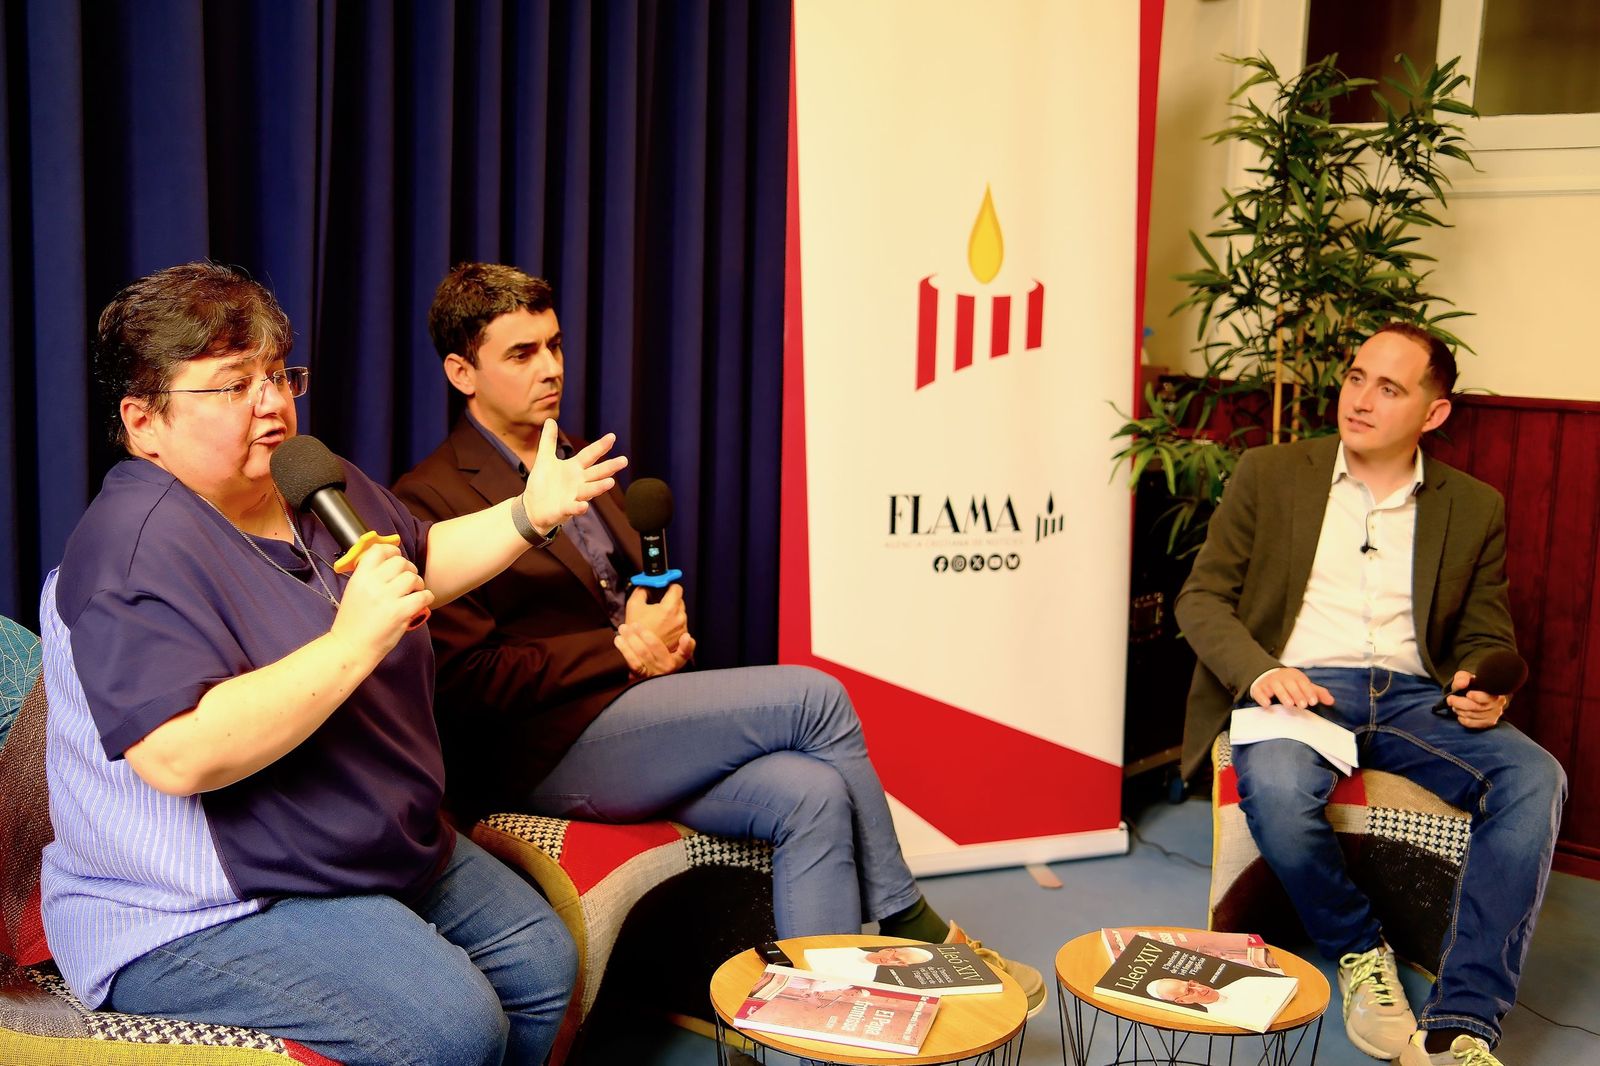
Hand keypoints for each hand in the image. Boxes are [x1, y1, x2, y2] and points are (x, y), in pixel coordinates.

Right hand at [330, 543, 433, 659]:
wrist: (351, 648)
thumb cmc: (353, 621)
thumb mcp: (354, 591)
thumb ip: (369, 575)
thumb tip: (389, 560)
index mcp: (360, 577)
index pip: (379, 550)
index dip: (391, 551)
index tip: (395, 558)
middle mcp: (373, 584)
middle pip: (400, 562)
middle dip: (408, 569)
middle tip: (407, 581)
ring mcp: (387, 598)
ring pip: (413, 577)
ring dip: (418, 584)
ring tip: (413, 593)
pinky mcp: (400, 612)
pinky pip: (423, 595)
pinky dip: (426, 597)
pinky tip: (420, 602)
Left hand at [521, 420, 628, 532]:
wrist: (533, 507)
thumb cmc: (542, 484)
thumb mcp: (544, 459)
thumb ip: (549, 441)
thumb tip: (550, 419)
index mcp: (574, 468)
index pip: (590, 455)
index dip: (600, 446)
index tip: (612, 437)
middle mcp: (578, 481)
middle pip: (596, 473)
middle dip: (610, 467)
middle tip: (624, 460)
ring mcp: (574, 496)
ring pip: (590, 489)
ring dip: (599, 486)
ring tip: (610, 482)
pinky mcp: (565, 509)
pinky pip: (574, 508)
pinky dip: (579, 507)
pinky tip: (585, 505)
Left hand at [614, 623, 693, 678]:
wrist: (649, 682)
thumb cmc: (663, 660)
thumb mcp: (678, 655)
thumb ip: (684, 645)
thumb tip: (686, 637)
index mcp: (676, 661)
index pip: (682, 653)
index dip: (685, 645)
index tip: (684, 635)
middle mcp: (665, 667)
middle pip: (656, 647)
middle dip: (645, 634)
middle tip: (635, 624)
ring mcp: (652, 671)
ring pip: (643, 653)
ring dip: (632, 639)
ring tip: (624, 628)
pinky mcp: (639, 674)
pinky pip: (632, 662)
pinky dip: (625, 649)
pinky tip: (619, 640)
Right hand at [623, 585, 687, 647]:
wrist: (638, 653)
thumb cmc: (636, 630)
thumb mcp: (634, 605)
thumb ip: (642, 589)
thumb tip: (648, 585)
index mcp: (669, 608)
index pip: (677, 588)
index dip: (669, 586)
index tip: (664, 588)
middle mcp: (679, 618)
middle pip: (679, 601)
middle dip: (669, 600)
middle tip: (657, 605)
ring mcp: (682, 629)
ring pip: (680, 613)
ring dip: (671, 613)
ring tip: (658, 619)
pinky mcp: (681, 638)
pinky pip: (680, 625)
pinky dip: (673, 624)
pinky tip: (662, 628)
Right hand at [1250, 667, 1334, 709]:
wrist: (1267, 676)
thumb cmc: (1289, 684)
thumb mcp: (1303, 685)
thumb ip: (1317, 693)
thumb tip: (1331, 701)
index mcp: (1294, 676)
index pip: (1302, 682)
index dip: (1308, 692)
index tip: (1313, 702)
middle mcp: (1281, 677)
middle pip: (1289, 684)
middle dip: (1296, 694)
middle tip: (1302, 705)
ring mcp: (1269, 682)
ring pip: (1275, 687)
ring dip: (1282, 695)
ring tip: (1289, 704)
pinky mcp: (1258, 688)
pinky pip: (1259, 692)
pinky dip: (1262, 697)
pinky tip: (1267, 704)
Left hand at [1446, 669, 1507, 728]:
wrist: (1472, 693)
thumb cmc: (1469, 684)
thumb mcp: (1464, 677)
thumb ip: (1462, 678)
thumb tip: (1462, 684)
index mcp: (1495, 690)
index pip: (1488, 697)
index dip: (1477, 697)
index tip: (1468, 694)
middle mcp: (1498, 703)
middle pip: (1477, 707)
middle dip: (1460, 703)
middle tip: (1450, 699)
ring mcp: (1495, 714)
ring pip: (1473, 715)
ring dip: (1460, 711)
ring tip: (1455, 705)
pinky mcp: (1489, 723)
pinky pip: (1473, 723)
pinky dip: (1463, 719)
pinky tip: (1460, 714)